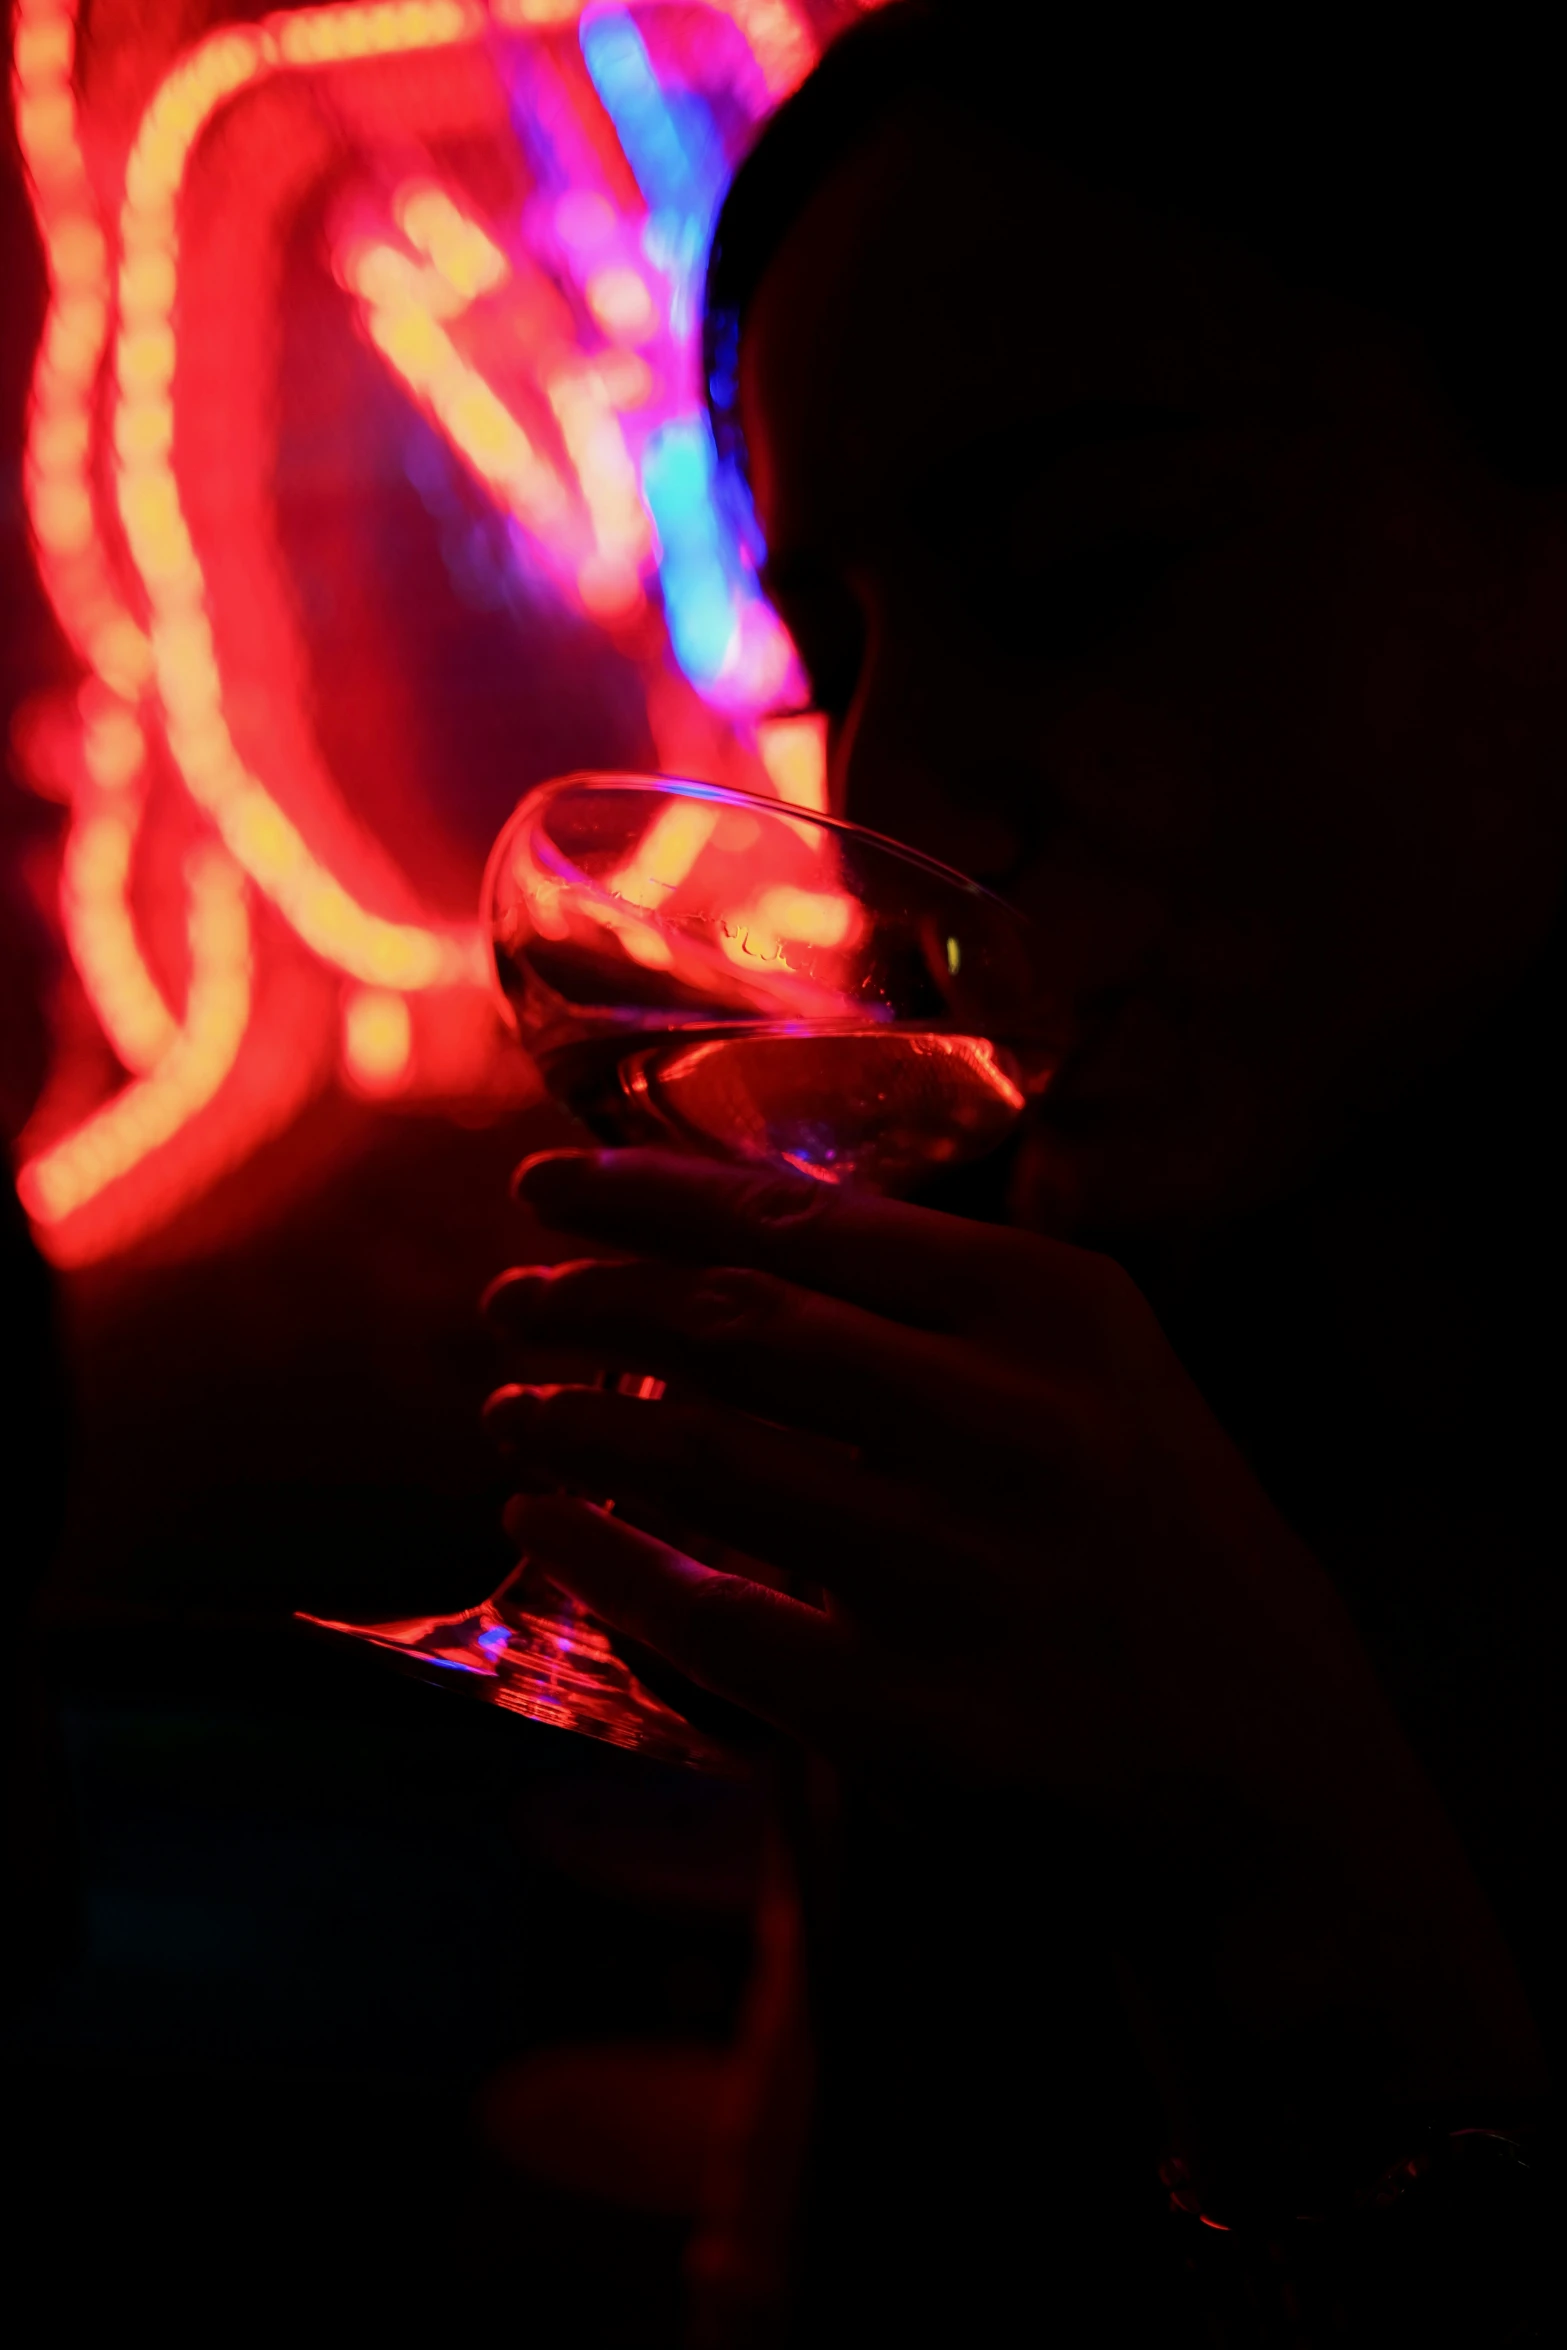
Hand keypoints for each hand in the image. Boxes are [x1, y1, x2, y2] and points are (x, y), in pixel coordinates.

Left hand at [486, 1149, 1384, 1802]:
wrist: (1274, 1765)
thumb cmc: (1163, 1539)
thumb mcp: (1101, 1364)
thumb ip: (941, 1292)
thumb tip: (718, 1233)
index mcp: (1054, 1305)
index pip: (798, 1214)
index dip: (644, 1194)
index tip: (545, 1184)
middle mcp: (1012, 1418)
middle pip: (733, 1320)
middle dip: (588, 1299)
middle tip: (507, 1300)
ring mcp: (966, 1569)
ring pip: (703, 1457)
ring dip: (573, 1423)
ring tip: (508, 1405)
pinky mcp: (922, 1711)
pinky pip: (713, 1618)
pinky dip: (606, 1563)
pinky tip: (545, 1527)